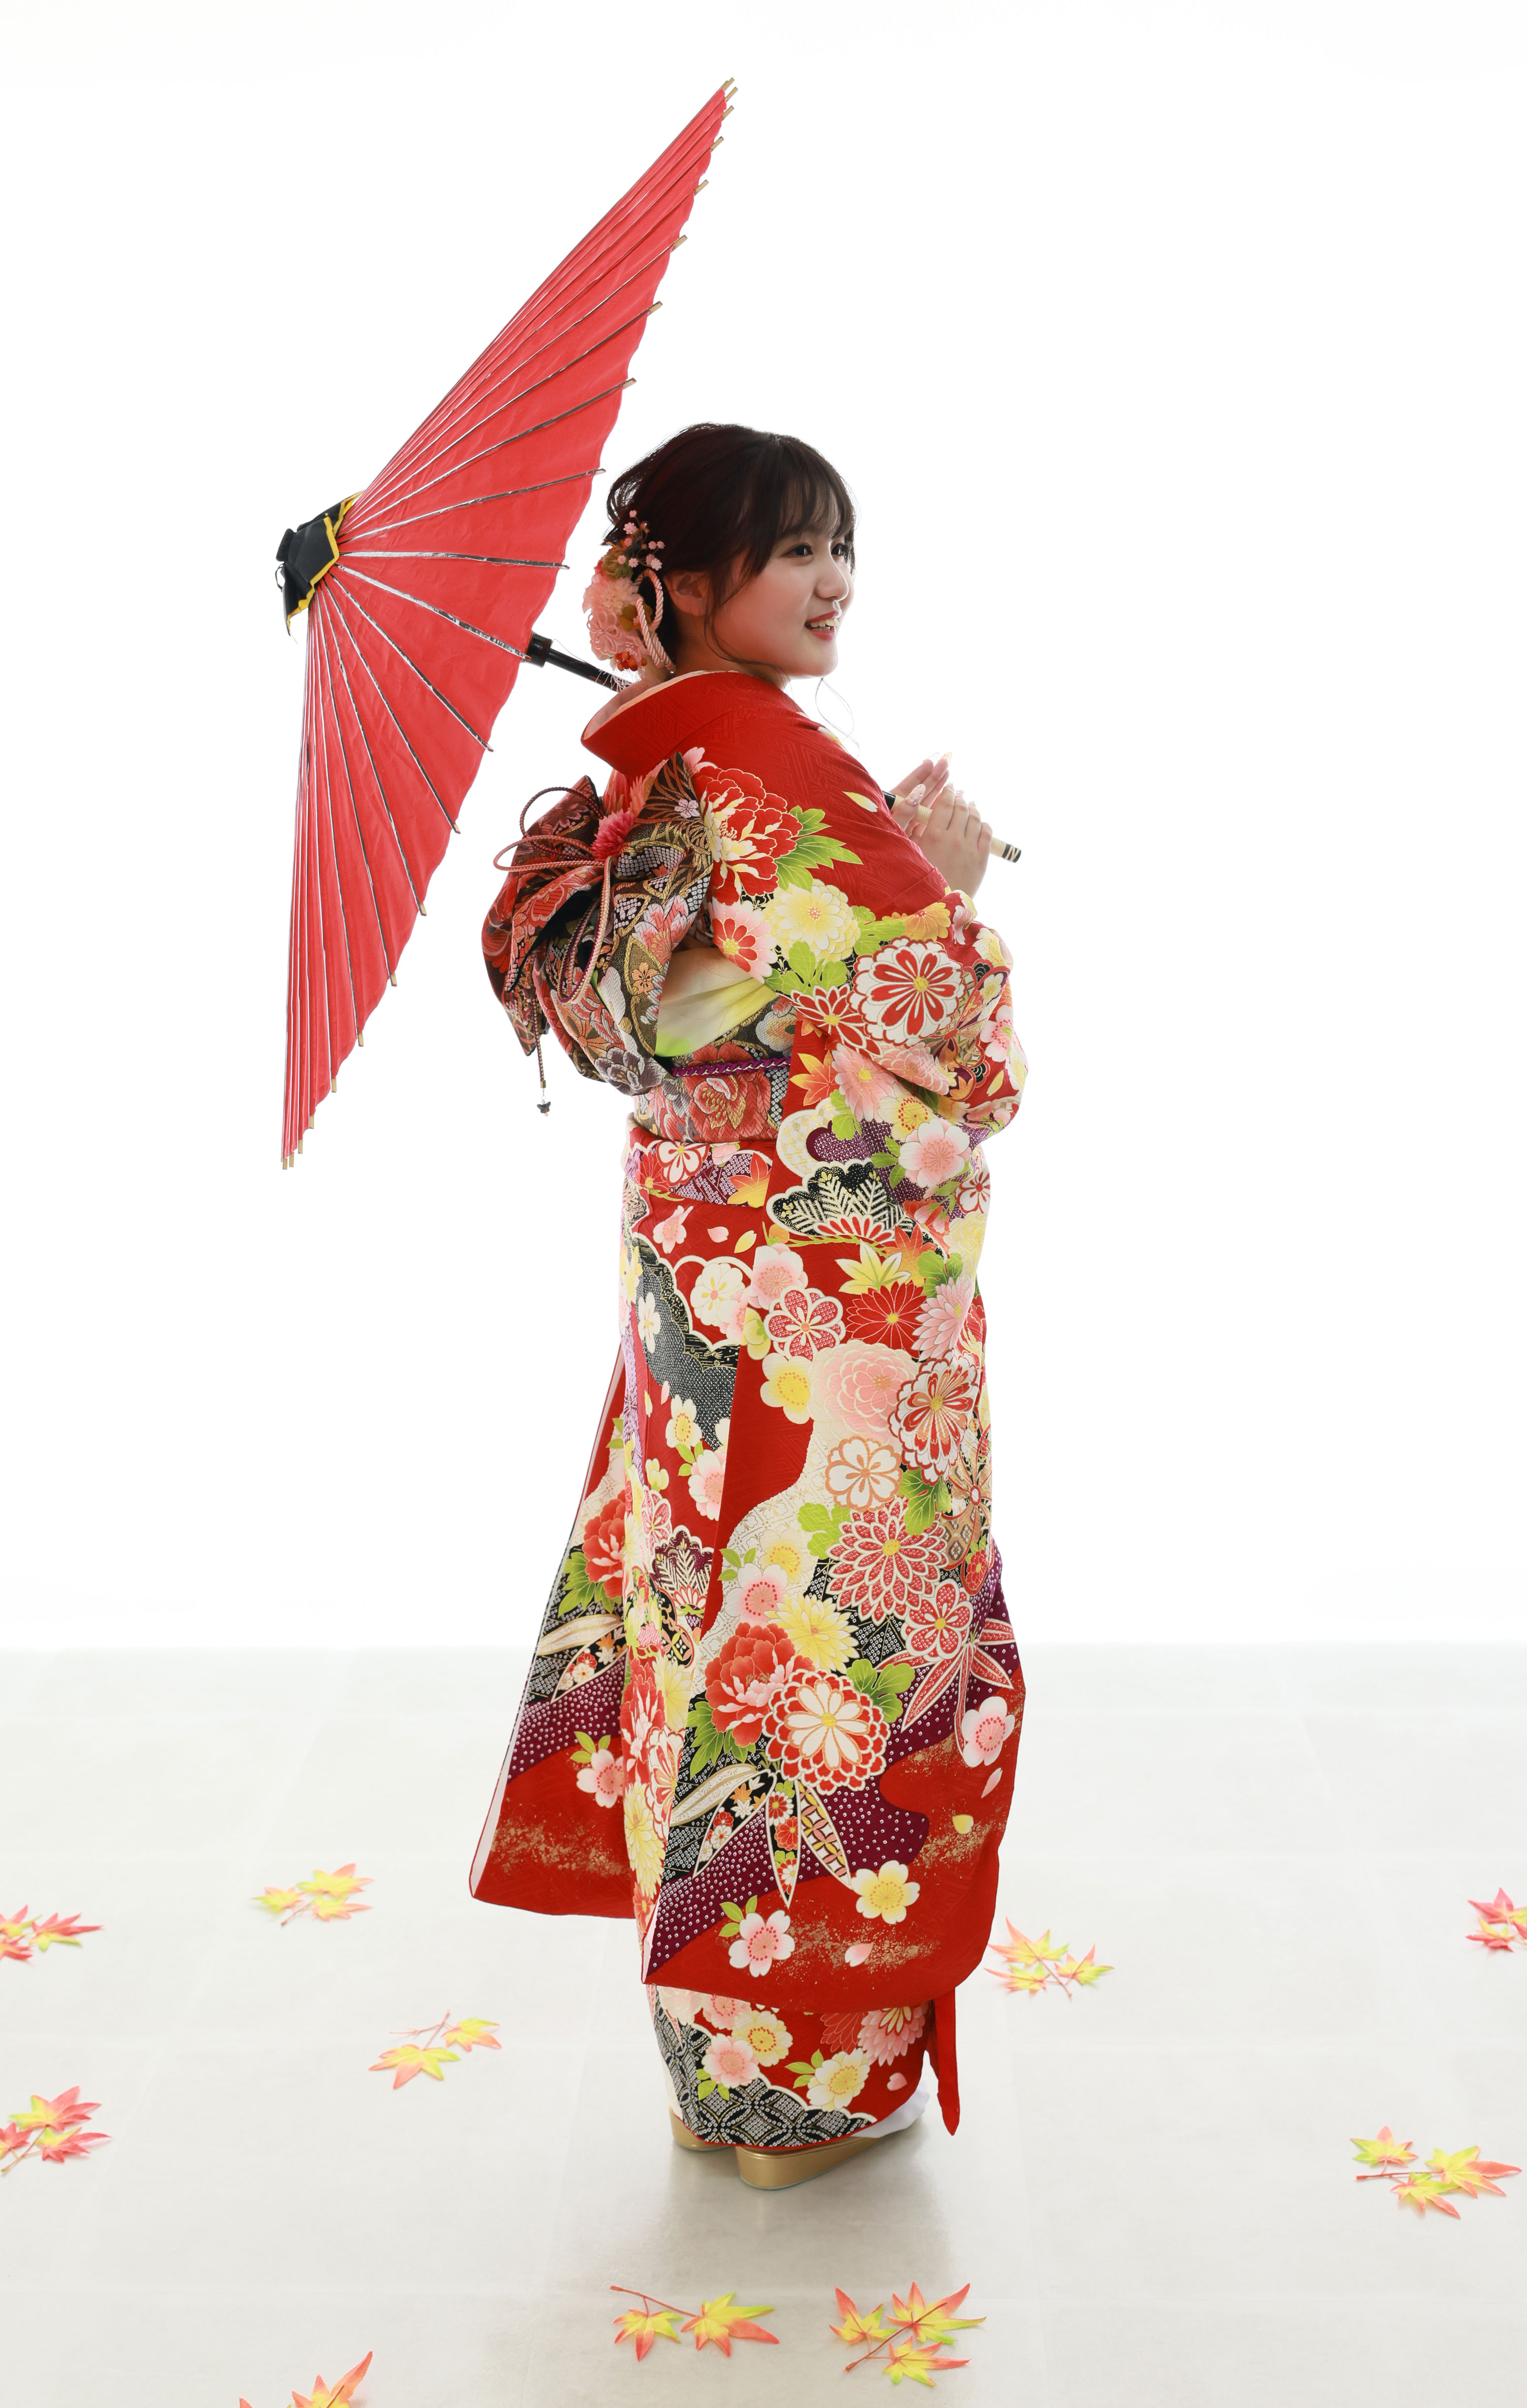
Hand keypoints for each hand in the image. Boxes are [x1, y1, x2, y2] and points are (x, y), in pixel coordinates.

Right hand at [890, 757, 991, 895]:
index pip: (944, 804)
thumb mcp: (911, 853)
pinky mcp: (982, 859)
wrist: (938, 908)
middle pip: (961, 807)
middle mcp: (954, 838)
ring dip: (972, 808)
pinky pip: (987, 833)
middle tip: (958, 794)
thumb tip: (920, 808)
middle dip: (959, 797)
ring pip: (976, 818)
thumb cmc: (918, 881)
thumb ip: (914, 830)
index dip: (947, 793)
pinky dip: (983, 823)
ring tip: (969, 805)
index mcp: (933, 835)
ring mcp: (970, 848)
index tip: (948, 788)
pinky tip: (980, 822)